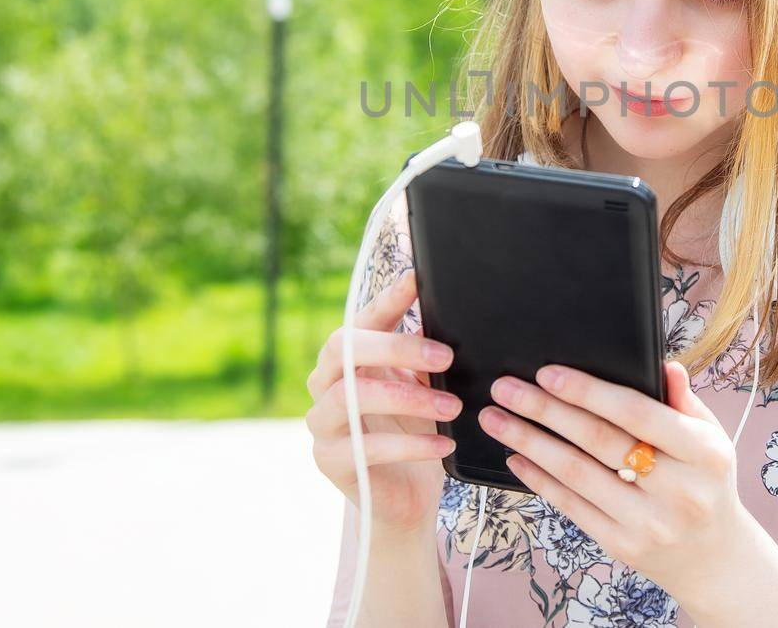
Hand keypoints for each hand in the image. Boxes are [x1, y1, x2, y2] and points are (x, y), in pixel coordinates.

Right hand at [305, 267, 462, 536]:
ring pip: (350, 398)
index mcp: (348, 358)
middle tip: (446, 355)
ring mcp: (322, 423)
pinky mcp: (331, 461)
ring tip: (452, 406)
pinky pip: (366, 449)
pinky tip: (444, 444)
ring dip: (408, 398)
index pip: (363, 320)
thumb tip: (454, 317)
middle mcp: (325, 384)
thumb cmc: (416, 431)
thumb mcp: (425, 386)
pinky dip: (411, 445)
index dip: (387, 299)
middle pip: (345, 349)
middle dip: (396, 346)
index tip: (416, 279)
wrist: (408, 497)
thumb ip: (427, 356)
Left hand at [478, 358, 751, 600]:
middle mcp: (678, 489)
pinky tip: (515, 457)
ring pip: (577, 474)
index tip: (545, 373)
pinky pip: (572, 506)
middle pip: (597, 441)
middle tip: (504, 388)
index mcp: (704, 453)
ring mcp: (648, 522)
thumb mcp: (712, 438)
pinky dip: (540, 479)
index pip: (636, 414)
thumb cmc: (707, 483)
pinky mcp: (622, 545)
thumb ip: (685, 401)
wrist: (715, 558)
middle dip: (544, 410)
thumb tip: (663, 365)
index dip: (587, 391)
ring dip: (529, 442)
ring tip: (495, 419)